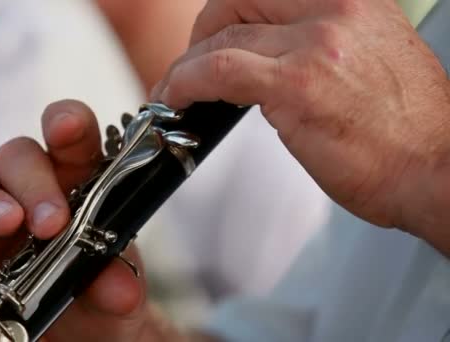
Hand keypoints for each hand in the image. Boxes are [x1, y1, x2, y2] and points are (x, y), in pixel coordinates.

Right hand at [0, 100, 186, 340]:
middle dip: (34, 183)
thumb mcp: (113, 294)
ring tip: (6, 225)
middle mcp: (25, 190)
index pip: (69, 135)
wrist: (71, 335)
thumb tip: (121, 291)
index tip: (69, 129)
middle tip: (52, 223)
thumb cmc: (95, 296)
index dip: (66, 122)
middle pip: (16, 155)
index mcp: (75, 182)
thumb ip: (116, 284)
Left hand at [153, 0, 449, 254]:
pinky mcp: (296, 84)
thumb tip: (269, 49)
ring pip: (220, 37)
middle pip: (235, 0)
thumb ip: (319, 42)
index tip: (213, 38)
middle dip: (203, 32)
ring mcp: (315, 43)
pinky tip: (175, 99)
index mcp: (351, 0)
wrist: (436, 169)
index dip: (227, 14)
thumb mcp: (369, 58)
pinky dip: (184, 82)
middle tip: (191, 66)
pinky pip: (216, 71)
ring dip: (186, 67)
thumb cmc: (406, 129)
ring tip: (175, 91)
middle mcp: (334, 9)